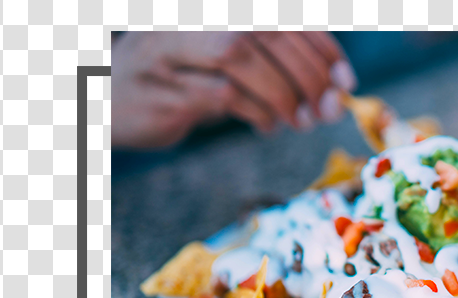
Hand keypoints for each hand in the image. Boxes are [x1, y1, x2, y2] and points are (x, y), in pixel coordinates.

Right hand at [112, 32, 357, 148]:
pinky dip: (255, 112)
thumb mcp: (228, 60)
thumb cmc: (184, 78)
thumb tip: (333, 88)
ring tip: (299, 120)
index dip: (320, 46)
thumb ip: (273, 62)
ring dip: (281, 94)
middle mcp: (192, 17)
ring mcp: (171, 48)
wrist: (111, 100)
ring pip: (238, 55)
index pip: (280, 16)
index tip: (346, 81)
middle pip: (262, 32)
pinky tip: (267, 126)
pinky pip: (220, 94)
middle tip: (327, 108)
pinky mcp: (163, 87)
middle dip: (307, 74)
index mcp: (218, 10)